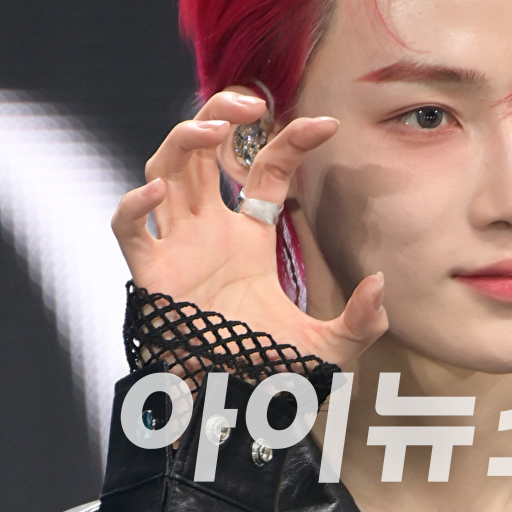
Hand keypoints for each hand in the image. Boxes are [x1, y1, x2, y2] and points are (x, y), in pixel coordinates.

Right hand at [112, 90, 386, 370]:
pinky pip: (129, 231)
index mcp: (250, 238)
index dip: (291, 140)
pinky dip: (133, 208)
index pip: (266, 170)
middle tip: (246, 102)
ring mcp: (178, 249)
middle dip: (218, 116)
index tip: (326, 125)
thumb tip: (382, 285)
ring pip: (164, 171)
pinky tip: (156, 192)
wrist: (233, 409)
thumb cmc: (272, 374)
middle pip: (203, 152)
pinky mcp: (150, 276)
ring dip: (180, 142)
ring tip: (212, 130)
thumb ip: (362, 320)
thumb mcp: (331, 349)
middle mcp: (209, 232)